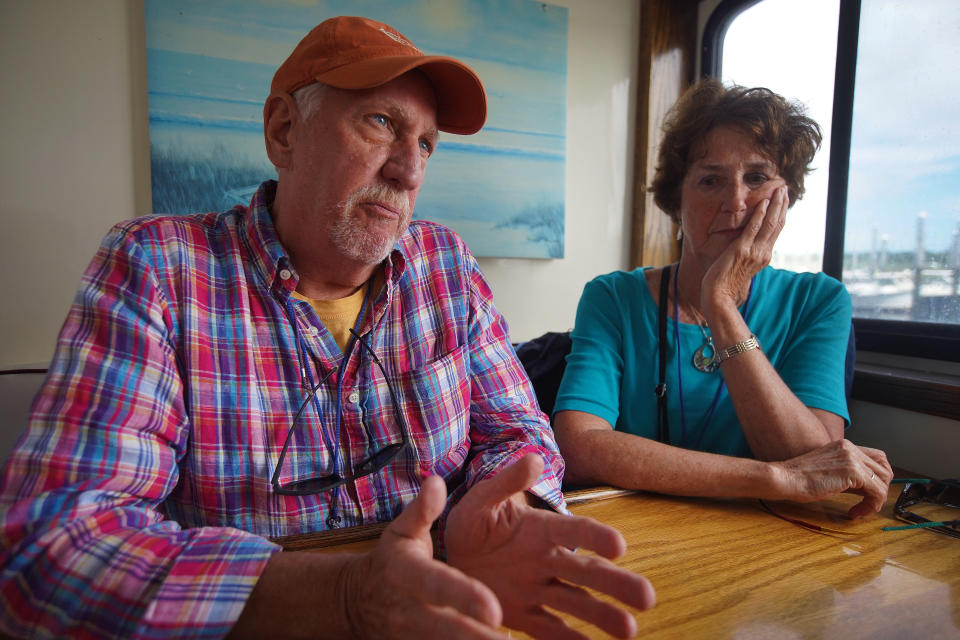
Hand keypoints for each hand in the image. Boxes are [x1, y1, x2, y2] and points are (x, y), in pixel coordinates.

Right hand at [342, 474, 507, 638]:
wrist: (356, 601)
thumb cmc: (391, 560)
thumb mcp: (401, 530)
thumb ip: (422, 510)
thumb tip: (436, 482)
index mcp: (407, 573)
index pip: (438, 585)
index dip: (464, 596)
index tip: (494, 609)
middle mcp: (409, 608)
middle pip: (445, 628)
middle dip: (475, 637)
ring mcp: (410, 635)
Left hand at [446, 454, 655, 638]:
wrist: (448, 556)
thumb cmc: (470, 522)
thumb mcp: (481, 499)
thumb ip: (506, 482)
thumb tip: (534, 458)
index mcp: (540, 529)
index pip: (573, 530)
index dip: (595, 536)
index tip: (618, 545)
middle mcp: (545, 560)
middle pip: (586, 571)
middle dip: (616, 583)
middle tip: (646, 597)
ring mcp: (536, 590)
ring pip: (575, 603)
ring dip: (602, 615)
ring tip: (629, 631)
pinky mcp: (521, 615)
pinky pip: (548, 629)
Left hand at [702, 184, 787, 309]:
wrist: (719, 297)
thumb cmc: (726, 285)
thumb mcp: (742, 268)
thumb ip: (748, 256)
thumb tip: (749, 248)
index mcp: (763, 256)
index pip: (775, 231)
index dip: (780, 214)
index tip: (783, 200)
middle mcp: (763, 253)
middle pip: (776, 224)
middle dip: (781, 205)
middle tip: (784, 188)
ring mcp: (753, 251)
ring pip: (769, 224)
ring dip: (775, 205)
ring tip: (779, 190)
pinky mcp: (741, 250)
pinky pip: (753, 229)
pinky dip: (759, 214)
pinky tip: (762, 202)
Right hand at [771, 439, 893, 518]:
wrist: (786, 478)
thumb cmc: (799, 478)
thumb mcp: (828, 471)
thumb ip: (847, 475)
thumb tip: (864, 489)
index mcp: (844, 445)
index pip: (877, 458)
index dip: (879, 477)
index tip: (869, 492)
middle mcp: (851, 448)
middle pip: (885, 468)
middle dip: (881, 488)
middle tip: (868, 502)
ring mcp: (853, 458)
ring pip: (884, 481)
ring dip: (876, 499)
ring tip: (860, 509)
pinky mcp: (853, 472)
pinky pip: (877, 492)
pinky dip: (871, 506)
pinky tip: (855, 512)